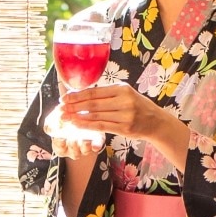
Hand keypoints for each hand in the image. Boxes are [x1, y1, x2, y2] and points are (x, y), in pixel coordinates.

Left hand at [53, 82, 194, 157]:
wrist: (155, 122)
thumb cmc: (137, 106)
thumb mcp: (125, 94)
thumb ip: (107, 94)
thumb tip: (82, 94)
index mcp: (122, 88)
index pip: (95, 92)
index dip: (77, 95)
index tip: (64, 97)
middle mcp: (124, 100)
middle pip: (93, 103)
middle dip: (74, 106)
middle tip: (60, 108)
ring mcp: (125, 115)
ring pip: (96, 116)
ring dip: (77, 117)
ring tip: (65, 117)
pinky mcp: (125, 128)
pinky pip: (102, 126)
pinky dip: (87, 126)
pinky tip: (77, 125)